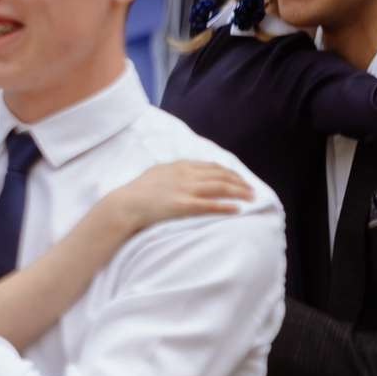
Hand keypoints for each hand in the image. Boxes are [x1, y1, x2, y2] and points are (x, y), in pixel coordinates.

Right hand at [102, 159, 251, 233]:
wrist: (124, 204)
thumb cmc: (137, 191)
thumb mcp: (157, 173)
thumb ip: (173, 171)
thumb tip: (183, 172)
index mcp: (180, 165)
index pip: (213, 166)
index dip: (230, 172)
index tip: (240, 179)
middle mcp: (186, 174)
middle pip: (221, 175)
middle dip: (240, 182)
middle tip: (252, 190)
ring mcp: (185, 189)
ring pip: (221, 188)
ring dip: (239, 193)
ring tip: (251, 199)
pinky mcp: (183, 205)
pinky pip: (210, 205)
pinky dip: (226, 206)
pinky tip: (237, 210)